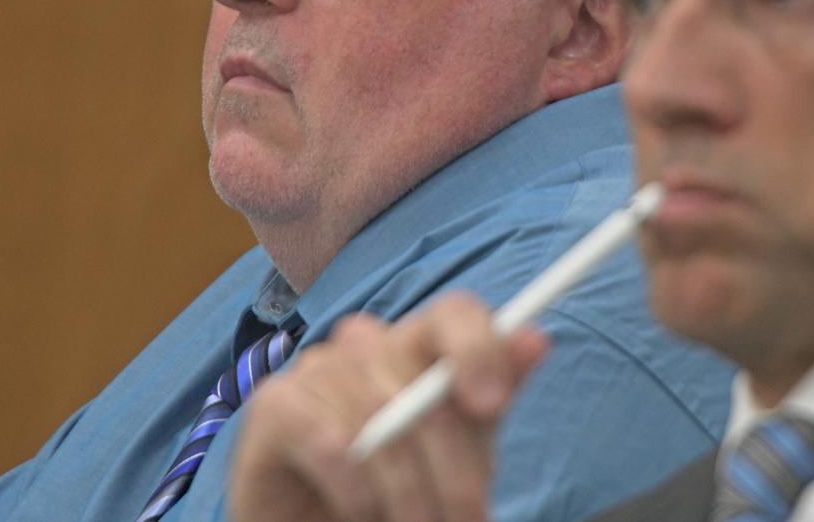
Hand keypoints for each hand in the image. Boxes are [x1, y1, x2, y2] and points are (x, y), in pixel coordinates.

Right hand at [229, 291, 550, 521]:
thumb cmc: (404, 485)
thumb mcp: (465, 444)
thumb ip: (497, 389)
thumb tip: (538, 339)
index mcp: (418, 344)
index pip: (454, 312)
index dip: (478, 346)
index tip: (493, 404)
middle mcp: (366, 343)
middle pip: (420, 380)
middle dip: (452, 464)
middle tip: (468, 518)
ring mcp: (317, 368)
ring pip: (378, 418)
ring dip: (405, 491)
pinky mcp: (275, 405)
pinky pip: (327, 439)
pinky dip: (354, 488)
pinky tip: (359, 512)